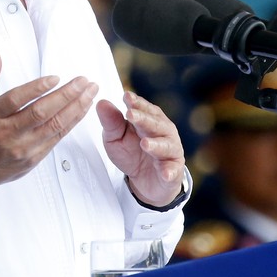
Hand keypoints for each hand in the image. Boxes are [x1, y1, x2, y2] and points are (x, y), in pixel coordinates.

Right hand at [0, 45, 97, 207]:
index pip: (15, 100)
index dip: (36, 88)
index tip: (55, 78)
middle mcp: (6, 133)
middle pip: (40, 113)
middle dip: (66, 95)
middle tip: (82, 81)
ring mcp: (22, 148)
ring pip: (54, 126)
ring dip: (76, 107)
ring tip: (89, 91)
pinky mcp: (34, 158)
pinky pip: (58, 137)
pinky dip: (73, 121)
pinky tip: (82, 108)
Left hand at [96, 91, 184, 207]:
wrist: (144, 180)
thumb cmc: (130, 153)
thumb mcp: (115, 137)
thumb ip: (110, 121)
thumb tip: (102, 102)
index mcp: (148, 120)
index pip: (143, 108)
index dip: (136, 102)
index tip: (126, 96)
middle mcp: (163, 132)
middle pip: (155, 123)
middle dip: (143, 119)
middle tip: (130, 114)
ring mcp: (170, 150)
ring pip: (166, 145)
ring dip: (156, 144)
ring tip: (145, 143)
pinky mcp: (174, 170)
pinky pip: (172, 170)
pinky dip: (169, 171)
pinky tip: (165, 173)